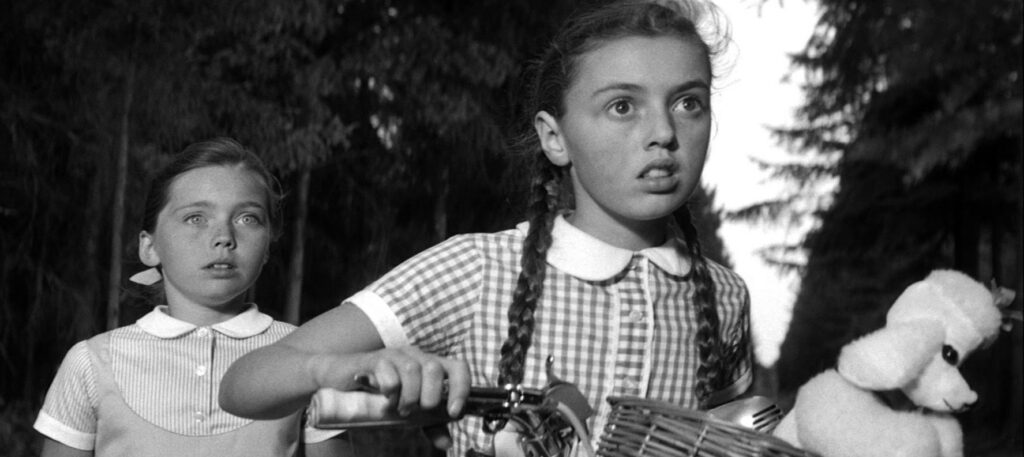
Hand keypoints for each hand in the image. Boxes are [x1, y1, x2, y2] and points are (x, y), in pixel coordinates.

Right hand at [312, 346, 470, 419]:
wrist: (340, 381)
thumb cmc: (378, 395)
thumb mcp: (408, 411)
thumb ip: (428, 423)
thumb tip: (447, 443)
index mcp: (430, 366)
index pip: (458, 368)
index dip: (462, 388)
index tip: (453, 413)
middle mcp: (416, 355)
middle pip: (435, 369)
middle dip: (429, 397)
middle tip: (414, 412)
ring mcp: (395, 355)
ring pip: (413, 370)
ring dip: (409, 396)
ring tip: (400, 410)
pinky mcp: (374, 360)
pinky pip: (389, 373)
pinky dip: (391, 390)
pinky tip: (386, 399)